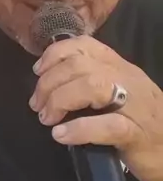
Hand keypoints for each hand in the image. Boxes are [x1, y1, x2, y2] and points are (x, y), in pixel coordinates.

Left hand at [30, 36, 162, 180]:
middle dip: (50, 83)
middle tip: (38, 105)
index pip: (85, 45)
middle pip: (80, 66)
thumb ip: (93, 83)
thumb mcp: (119, 95)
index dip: (55, 54)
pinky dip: (78, 129)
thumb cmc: (143, 125)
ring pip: (92, 86)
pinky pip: (106, 126)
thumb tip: (54, 83)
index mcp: (120, 68)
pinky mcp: (137, 134)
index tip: (39, 71)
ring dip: (60, 100)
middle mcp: (127, 80)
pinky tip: (61, 135)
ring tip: (47, 118)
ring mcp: (134, 105)